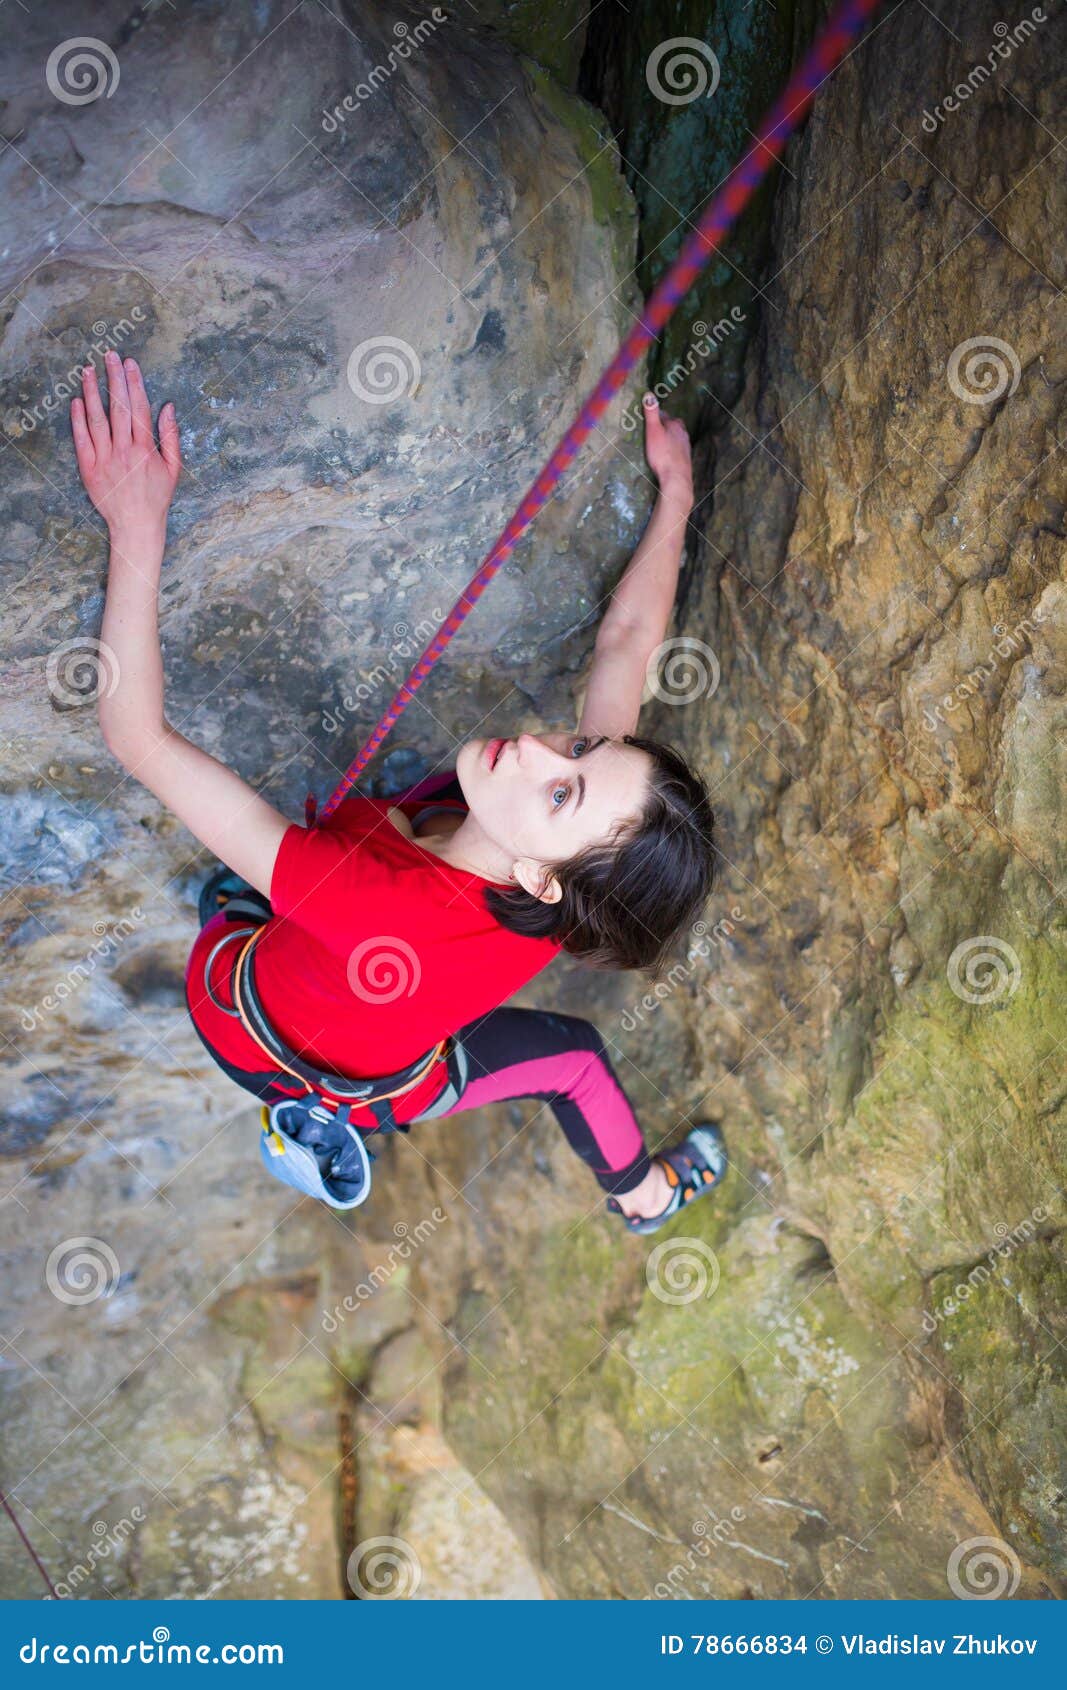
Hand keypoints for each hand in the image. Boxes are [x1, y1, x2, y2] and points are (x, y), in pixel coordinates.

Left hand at [71, 352, 180, 539]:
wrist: (136, 525)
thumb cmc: (156, 496)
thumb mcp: (173, 468)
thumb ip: (171, 437)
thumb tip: (169, 408)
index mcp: (146, 449)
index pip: (139, 408)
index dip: (134, 383)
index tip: (130, 363)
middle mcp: (124, 451)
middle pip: (118, 408)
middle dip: (114, 379)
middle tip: (109, 356)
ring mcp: (105, 459)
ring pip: (97, 419)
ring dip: (92, 392)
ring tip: (88, 370)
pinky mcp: (89, 468)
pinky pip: (82, 439)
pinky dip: (78, 419)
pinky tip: (77, 401)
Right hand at [642, 393, 692, 503]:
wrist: (676, 478)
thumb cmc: (663, 453)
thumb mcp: (653, 431)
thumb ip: (651, 413)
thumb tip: (649, 393)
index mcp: (675, 424)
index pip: (664, 415)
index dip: (655, 416)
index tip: (647, 419)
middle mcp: (683, 433)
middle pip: (672, 425)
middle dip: (664, 426)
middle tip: (652, 430)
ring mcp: (686, 446)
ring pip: (676, 437)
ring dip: (668, 438)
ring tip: (659, 442)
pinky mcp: (685, 458)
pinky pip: (677, 449)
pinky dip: (672, 449)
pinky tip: (666, 454)